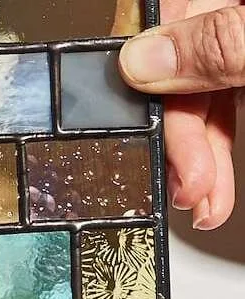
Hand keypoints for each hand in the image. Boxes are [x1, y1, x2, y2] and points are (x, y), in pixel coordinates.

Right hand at [120, 0, 243, 229]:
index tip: (146, 142)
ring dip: (199, 159)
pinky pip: (224, 106)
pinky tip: (209, 180)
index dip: (143, 91)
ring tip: (202, 203)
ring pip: (201, 101)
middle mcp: (223, 15)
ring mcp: (236, 46)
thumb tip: (141, 62)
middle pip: (175, 79)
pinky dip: (216, 147)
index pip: (156, 36)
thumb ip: (218, 44)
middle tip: (187, 191)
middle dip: (181, 145)